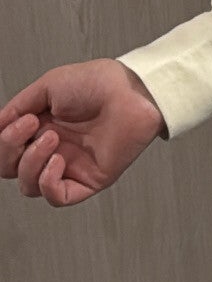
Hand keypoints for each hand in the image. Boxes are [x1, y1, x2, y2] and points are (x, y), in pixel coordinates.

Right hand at [0, 61, 165, 207]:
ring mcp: (69, 167)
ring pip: (29, 187)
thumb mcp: (47, 87)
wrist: (129, 91)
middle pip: (10, 169)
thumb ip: (18, 107)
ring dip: (31, 162)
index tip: (19, 119)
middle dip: (8, 150)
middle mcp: (51, 150)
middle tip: (31, 125)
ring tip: (52, 137)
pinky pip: (57, 197)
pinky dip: (47, 182)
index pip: (6, 149)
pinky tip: (57, 160)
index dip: (3, 140)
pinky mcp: (88, 181)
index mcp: (39, 128)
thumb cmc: (98, 84)